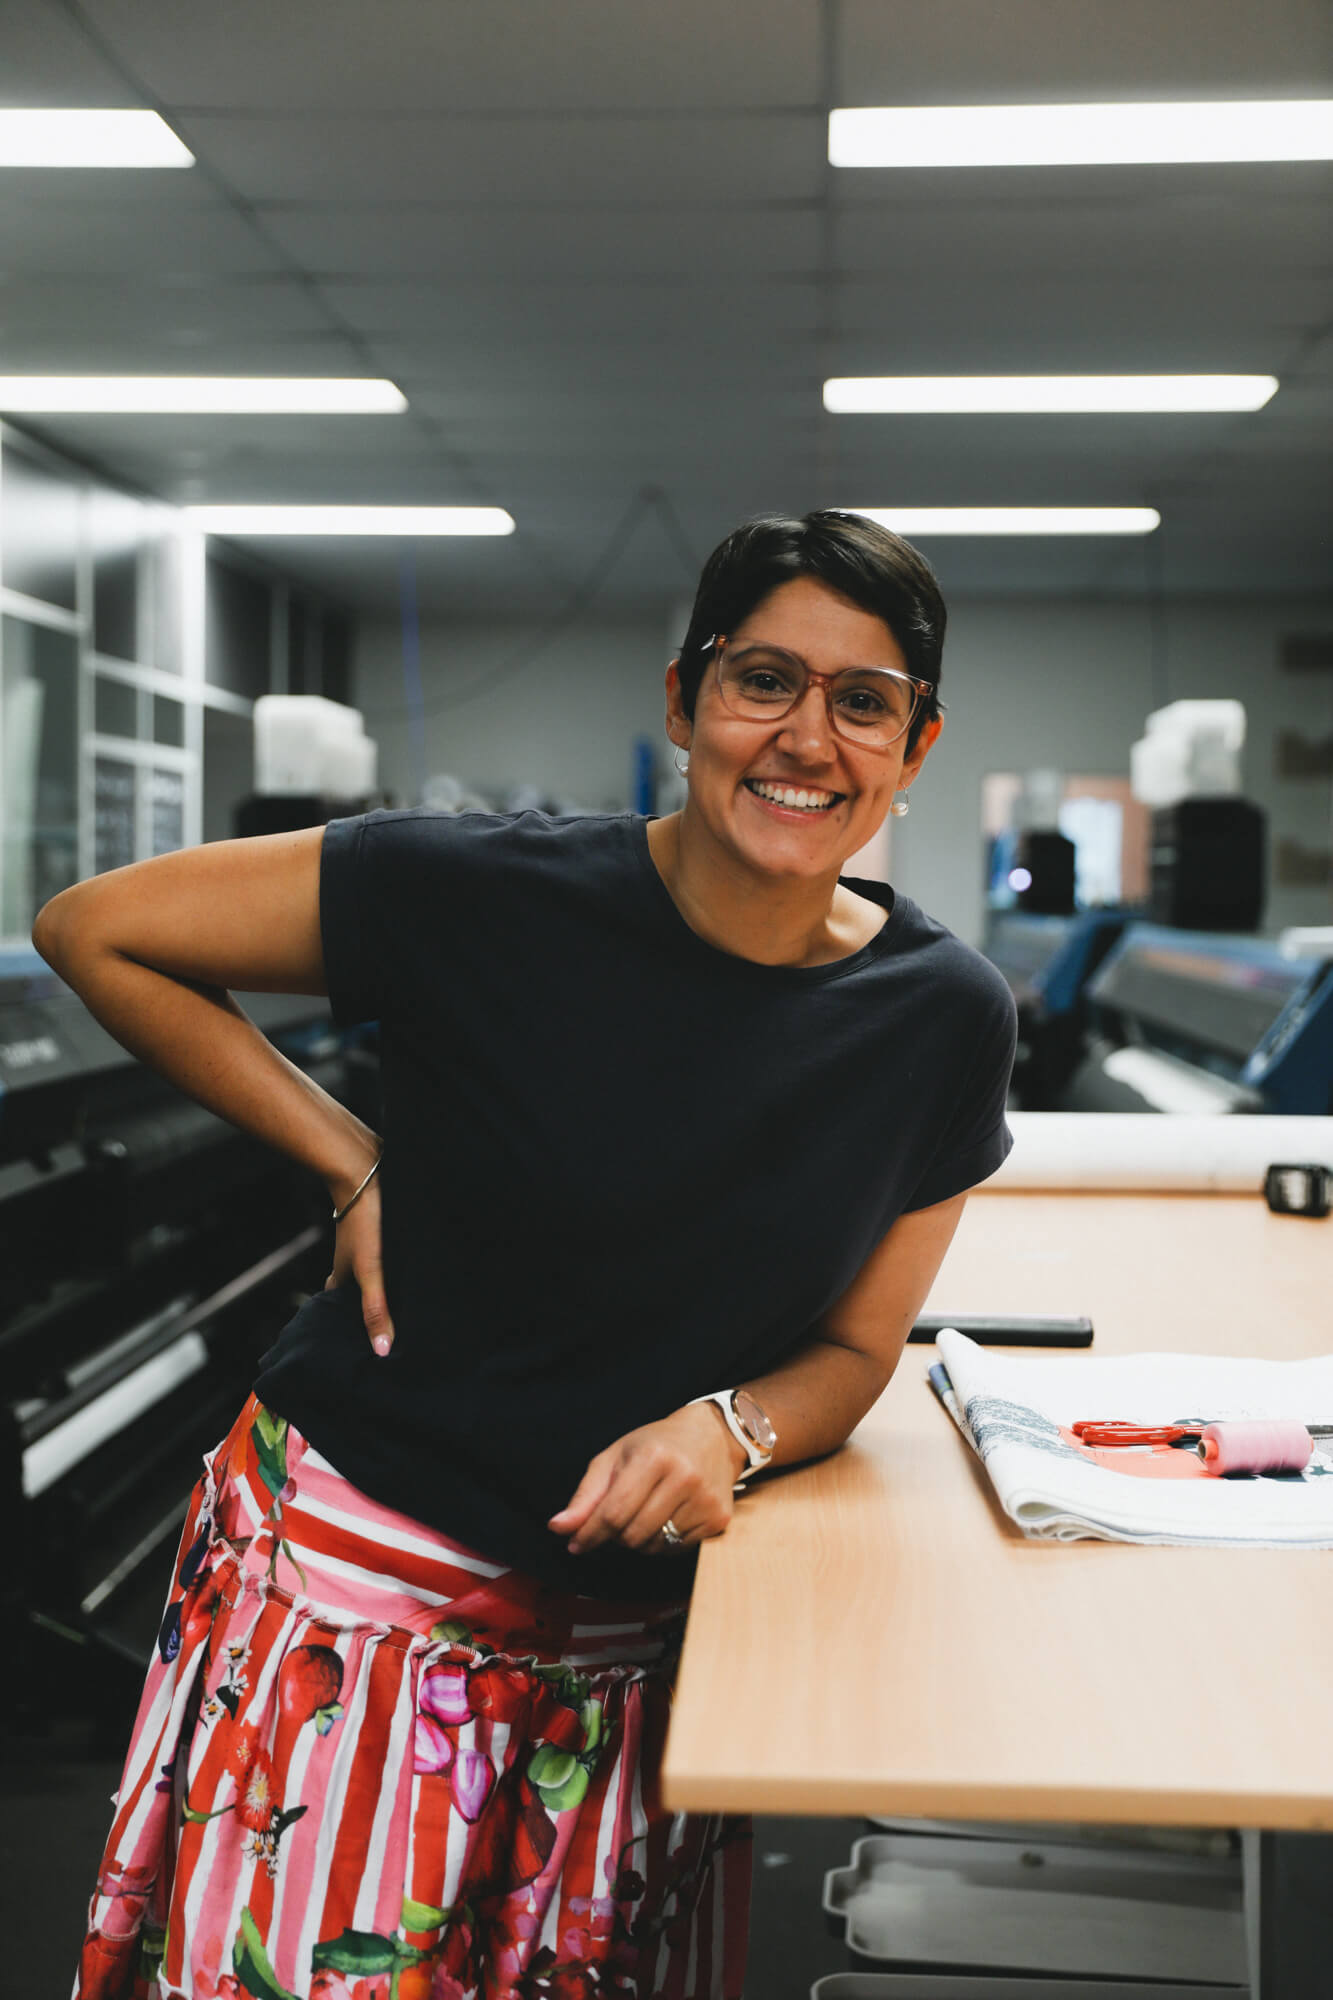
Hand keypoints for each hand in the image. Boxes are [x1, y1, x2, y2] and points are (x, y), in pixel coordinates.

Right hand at [325, 1161, 393, 1356]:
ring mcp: (366, 1246)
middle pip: (359, 1294)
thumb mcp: (371, 1271)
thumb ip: (376, 1308)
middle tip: (396, 1330)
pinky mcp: (382, 1230)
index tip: (364, 1347)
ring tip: (412, 1306)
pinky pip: (390, 1256)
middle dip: (374, 1310)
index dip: (351, 1328)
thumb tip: (381, 1351)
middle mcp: (351, 1264)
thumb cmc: (364, 1220)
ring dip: (390, 1288)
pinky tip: (417, 1269)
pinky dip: (399, 1266)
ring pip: (377, 1274)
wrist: (364, 1168)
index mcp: (341, 1277)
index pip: (340, 1310)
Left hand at [548, 1403, 747, 1555]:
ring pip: (654, 1547)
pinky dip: (665, 1542)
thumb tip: (558, 1528)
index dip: (590, 1534)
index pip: (613, 1513)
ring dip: (640, 1539)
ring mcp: (704, 1500)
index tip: (576, 1544)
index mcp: (653, 1457)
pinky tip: (669, 1516)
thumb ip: (586, 1496)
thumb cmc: (656, 1445)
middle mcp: (683, 1478)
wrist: (713, 1436)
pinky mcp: (718, 1518)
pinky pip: (678, 1550)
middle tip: (620, 1516)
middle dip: (616, 1535)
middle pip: (632, 1535)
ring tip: (646, 1512)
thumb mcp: (616, 1458)